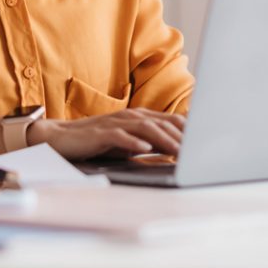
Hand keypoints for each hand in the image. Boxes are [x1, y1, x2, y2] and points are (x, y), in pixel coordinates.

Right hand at [27, 110, 184, 160]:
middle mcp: (130, 116)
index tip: (207, 140)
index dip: (189, 130)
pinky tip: (144, 149)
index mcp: (139, 117)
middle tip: (199, 150)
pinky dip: (133, 142)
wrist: (60, 138)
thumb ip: (150, 141)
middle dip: (182, 137)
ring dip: (164, 140)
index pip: (170, 121)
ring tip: (179, 150)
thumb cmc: (97, 141)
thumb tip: (176, 148)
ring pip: (145, 128)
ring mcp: (115, 123)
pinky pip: (120, 137)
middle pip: (162, 123)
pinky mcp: (100, 133)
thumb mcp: (128, 141)